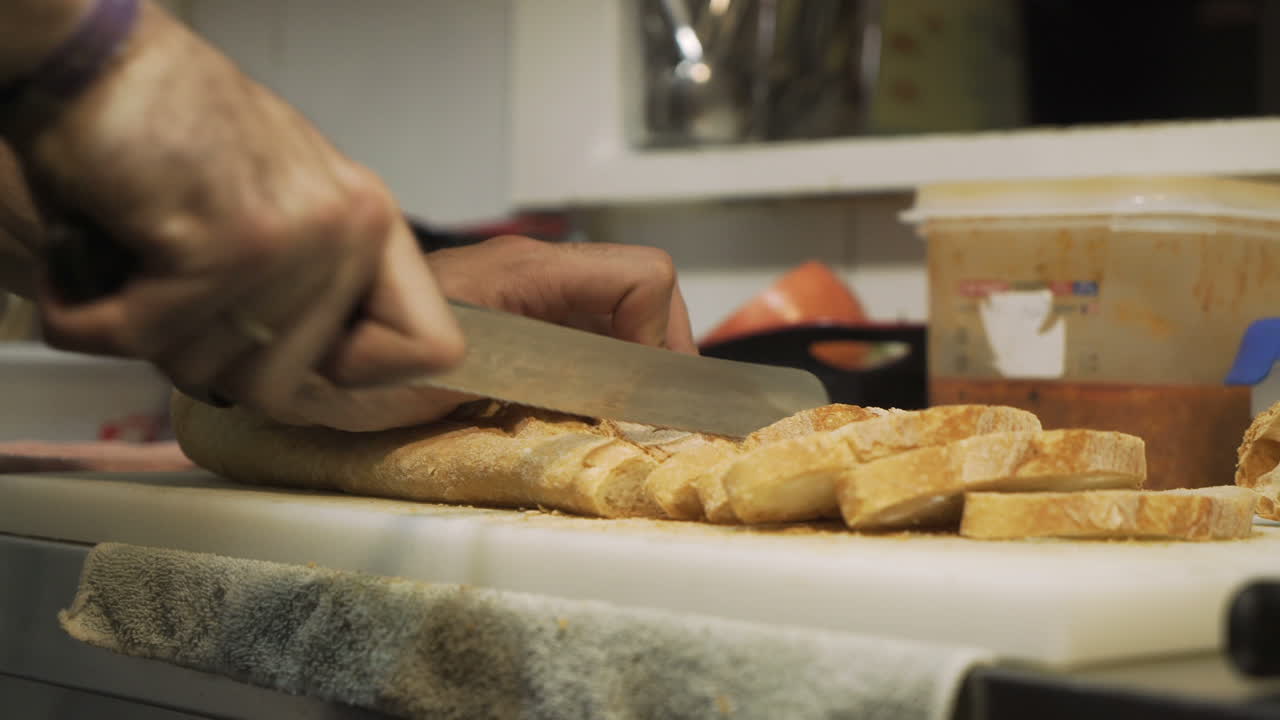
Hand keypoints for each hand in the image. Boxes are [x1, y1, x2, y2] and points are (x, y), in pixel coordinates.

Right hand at [5, 2, 463, 425]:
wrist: (92, 59)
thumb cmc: (167, 128)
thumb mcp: (272, 209)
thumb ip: (307, 291)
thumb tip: (324, 393)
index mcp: (370, 225)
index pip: (430, 351)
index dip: (359, 391)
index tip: (301, 387)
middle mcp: (348, 230)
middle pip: (286, 389)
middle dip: (205, 360)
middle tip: (161, 299)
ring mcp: (296, 239)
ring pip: (214, 374)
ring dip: (145, 334)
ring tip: (125, 264)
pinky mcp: (228, 244)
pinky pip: (148, 340)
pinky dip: (88, 320)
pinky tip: (78, 272)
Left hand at [279, 235, 696, 431]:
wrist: (302, 358)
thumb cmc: (359, 363)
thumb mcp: (457, 375)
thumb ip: (544, 383)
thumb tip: (622, 417)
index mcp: (528, 273)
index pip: (642, 278)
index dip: (661, 339)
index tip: (643, 405)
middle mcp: (535, 277)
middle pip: (642, 302)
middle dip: (654, 363)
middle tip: (645, 427)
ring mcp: (526, 301)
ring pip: (618, 327)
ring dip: (629, 377)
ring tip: (616, 430)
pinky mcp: (514, 331)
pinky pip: (584, 345)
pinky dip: (598, 385)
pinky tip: (575, 423)